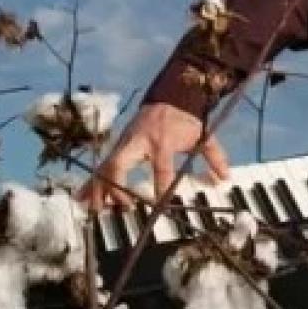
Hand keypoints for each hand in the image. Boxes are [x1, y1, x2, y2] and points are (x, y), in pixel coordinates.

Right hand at [78, 103, 230, 209]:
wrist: (168, 99)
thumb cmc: (184, 121)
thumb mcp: (202, 136)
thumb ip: (214, 156)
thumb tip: (225, 176)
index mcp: (162, 141)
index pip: (160, 166)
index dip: (161, 186)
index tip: (161, 204)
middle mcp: (139, 143)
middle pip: (120, 163)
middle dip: (117, 186)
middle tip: (124, 206)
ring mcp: (125, 144)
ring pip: (107, 166)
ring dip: (100, 188)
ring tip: (95, 209)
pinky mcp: (118, 147)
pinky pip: (103, 166)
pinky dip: (93, 182)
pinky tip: (82, 197)